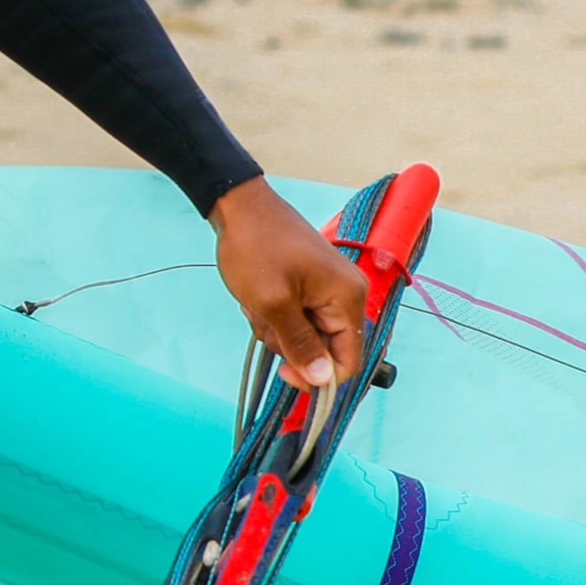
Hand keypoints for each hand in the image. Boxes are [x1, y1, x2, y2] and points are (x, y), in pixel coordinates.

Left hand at [210, 176, 368, 389]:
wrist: (237, 204)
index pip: (349, 360)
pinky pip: (297, 316)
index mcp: (348, 297)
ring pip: (306, 334)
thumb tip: (324, 380)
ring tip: (256, 304)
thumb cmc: (255, 248)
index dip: (319, 376)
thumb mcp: (273, 303)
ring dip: (277, 328)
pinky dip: (274, 314)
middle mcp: (346, 294)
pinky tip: (255, 298)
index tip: (283, 372)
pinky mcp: (309, 283)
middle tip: (263, 320)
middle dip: (290, 343)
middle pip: (325, 347)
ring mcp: (327, 287)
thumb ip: (300, 344)